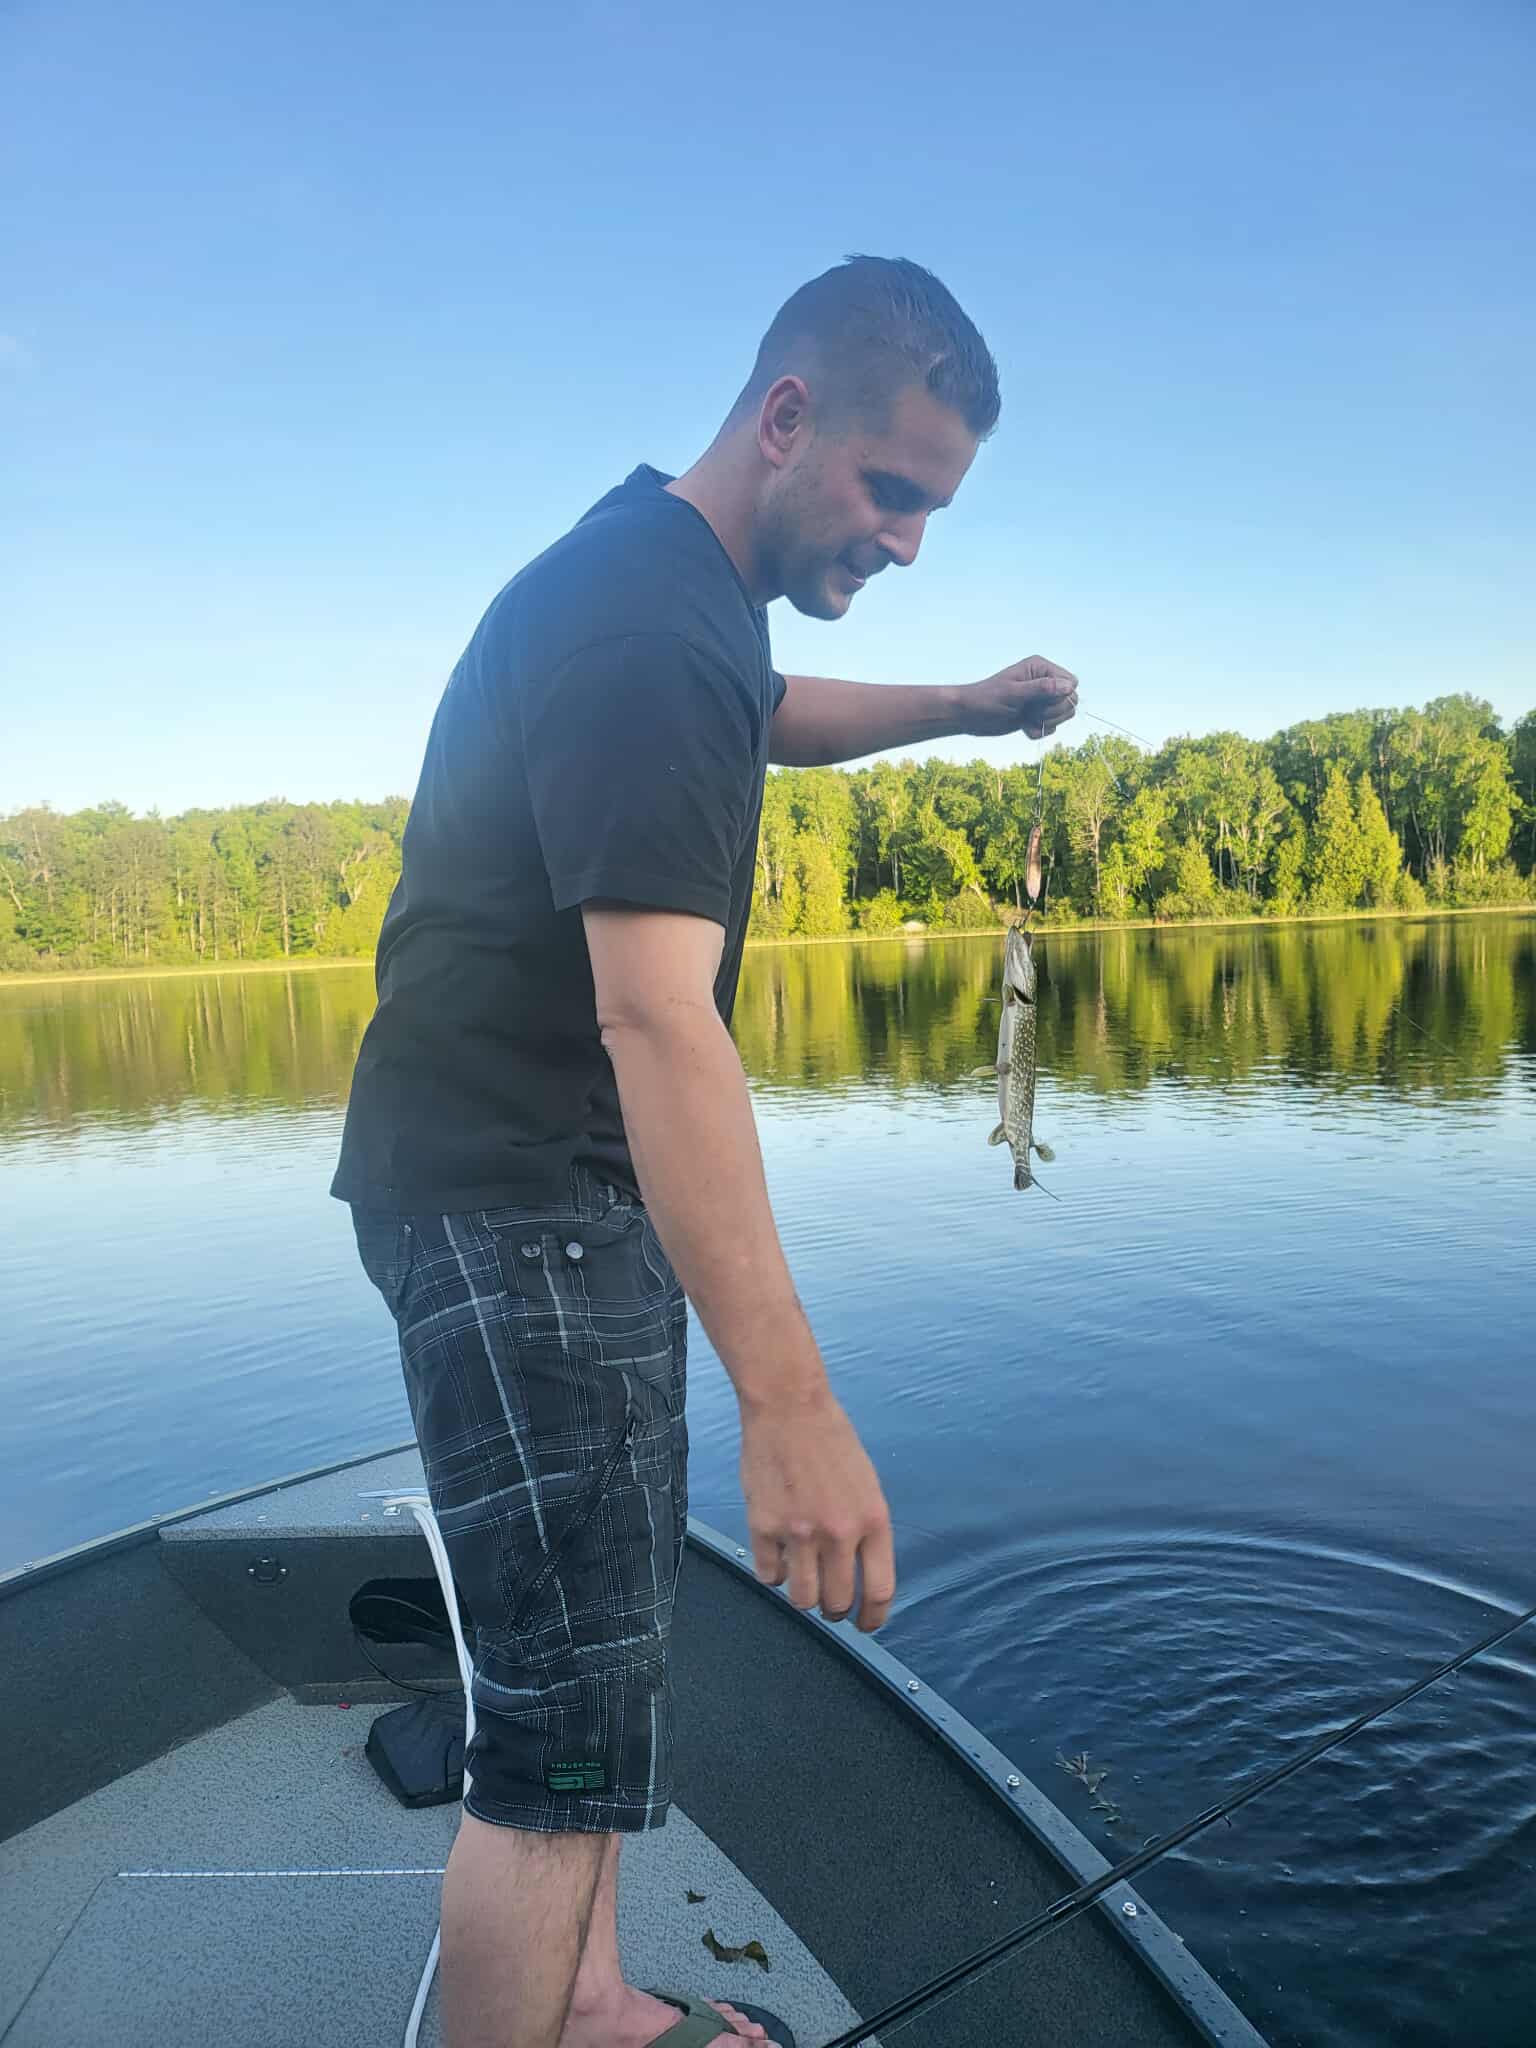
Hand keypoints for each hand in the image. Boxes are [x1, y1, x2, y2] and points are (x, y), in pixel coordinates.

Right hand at [739, 1389, 895, 1631]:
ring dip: (803, 1597)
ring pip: (802, 1598)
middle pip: (838, 1602)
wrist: (789, 1407)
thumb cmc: (831, 1442)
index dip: (873, 1619)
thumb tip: (861, 1578)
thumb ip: (866, 1530)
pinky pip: (768, 1575)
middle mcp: (840, 1531)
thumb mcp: (867, 1485)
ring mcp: (800, 1531)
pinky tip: (776, 1557)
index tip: (865, 1625)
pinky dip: (773, 1574)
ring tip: (802, 1581)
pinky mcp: (764, 1526)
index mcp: (873, 1520)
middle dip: (834, 1610)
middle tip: (829, 1604)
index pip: (879, 1591)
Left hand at [962, 656, 1078, 739]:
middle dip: (1053, 712)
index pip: (1071, 683)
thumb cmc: (987, 700)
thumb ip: (1041, 689)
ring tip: (1026, 719)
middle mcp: (1044, 681)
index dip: (1061, 697)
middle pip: (1071, 700)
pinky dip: (1039, 730)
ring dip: (1046, 722)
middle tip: (1030, 712)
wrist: (970, 716)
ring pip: (1064, 714)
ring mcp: (1041, 698)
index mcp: (1040, 668)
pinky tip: (1023, 726)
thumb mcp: (1013, 694)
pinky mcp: (1037, 715)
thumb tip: (1070, 686)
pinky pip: (1052, 726)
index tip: (1040, 702)